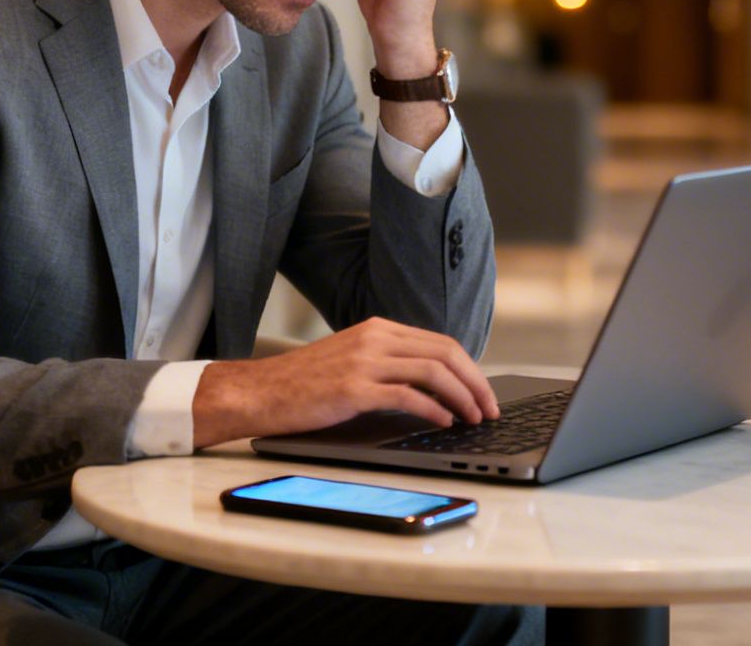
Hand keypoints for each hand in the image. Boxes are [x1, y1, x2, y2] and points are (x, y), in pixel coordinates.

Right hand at [191, 317, 498, 447]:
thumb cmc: (304, 384)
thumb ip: (389, 363)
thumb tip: (435, 385)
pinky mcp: (353, 388)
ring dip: (462, 397)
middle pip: (446, 353)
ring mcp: (364, 361)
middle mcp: (376, 338)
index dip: (470, 369)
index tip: (484, 392)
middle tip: (489, 409)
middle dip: (476, 383)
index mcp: (379, 328)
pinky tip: (443, 422)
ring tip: (474, 418)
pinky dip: (433, 409)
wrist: (260, 392)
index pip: (441, 342)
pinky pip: (407, 395)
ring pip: (433, 371)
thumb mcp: (353, 360)